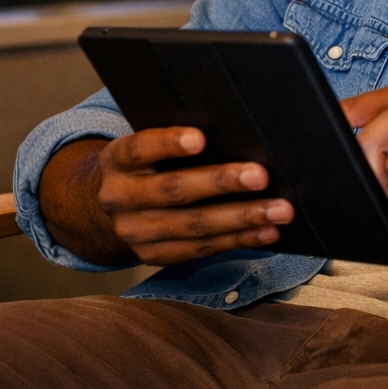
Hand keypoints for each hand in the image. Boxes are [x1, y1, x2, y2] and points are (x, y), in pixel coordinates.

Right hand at [92, 127, 293, 264]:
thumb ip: (175, 141)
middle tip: (260, 176)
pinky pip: (201, 249)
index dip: (168, 144)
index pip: (140, 149)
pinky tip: (266, 232)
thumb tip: (235, 133)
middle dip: (221, 183)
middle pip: (174, 190)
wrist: (109, 205)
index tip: (200, 138)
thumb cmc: (145, 165)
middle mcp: (120, 198)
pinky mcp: (154, 255)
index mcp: (118, 161)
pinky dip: (239, 240)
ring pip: (194, 226)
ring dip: (242, 218)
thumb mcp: (146, 147)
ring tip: (279, 210)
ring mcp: (135, 232)